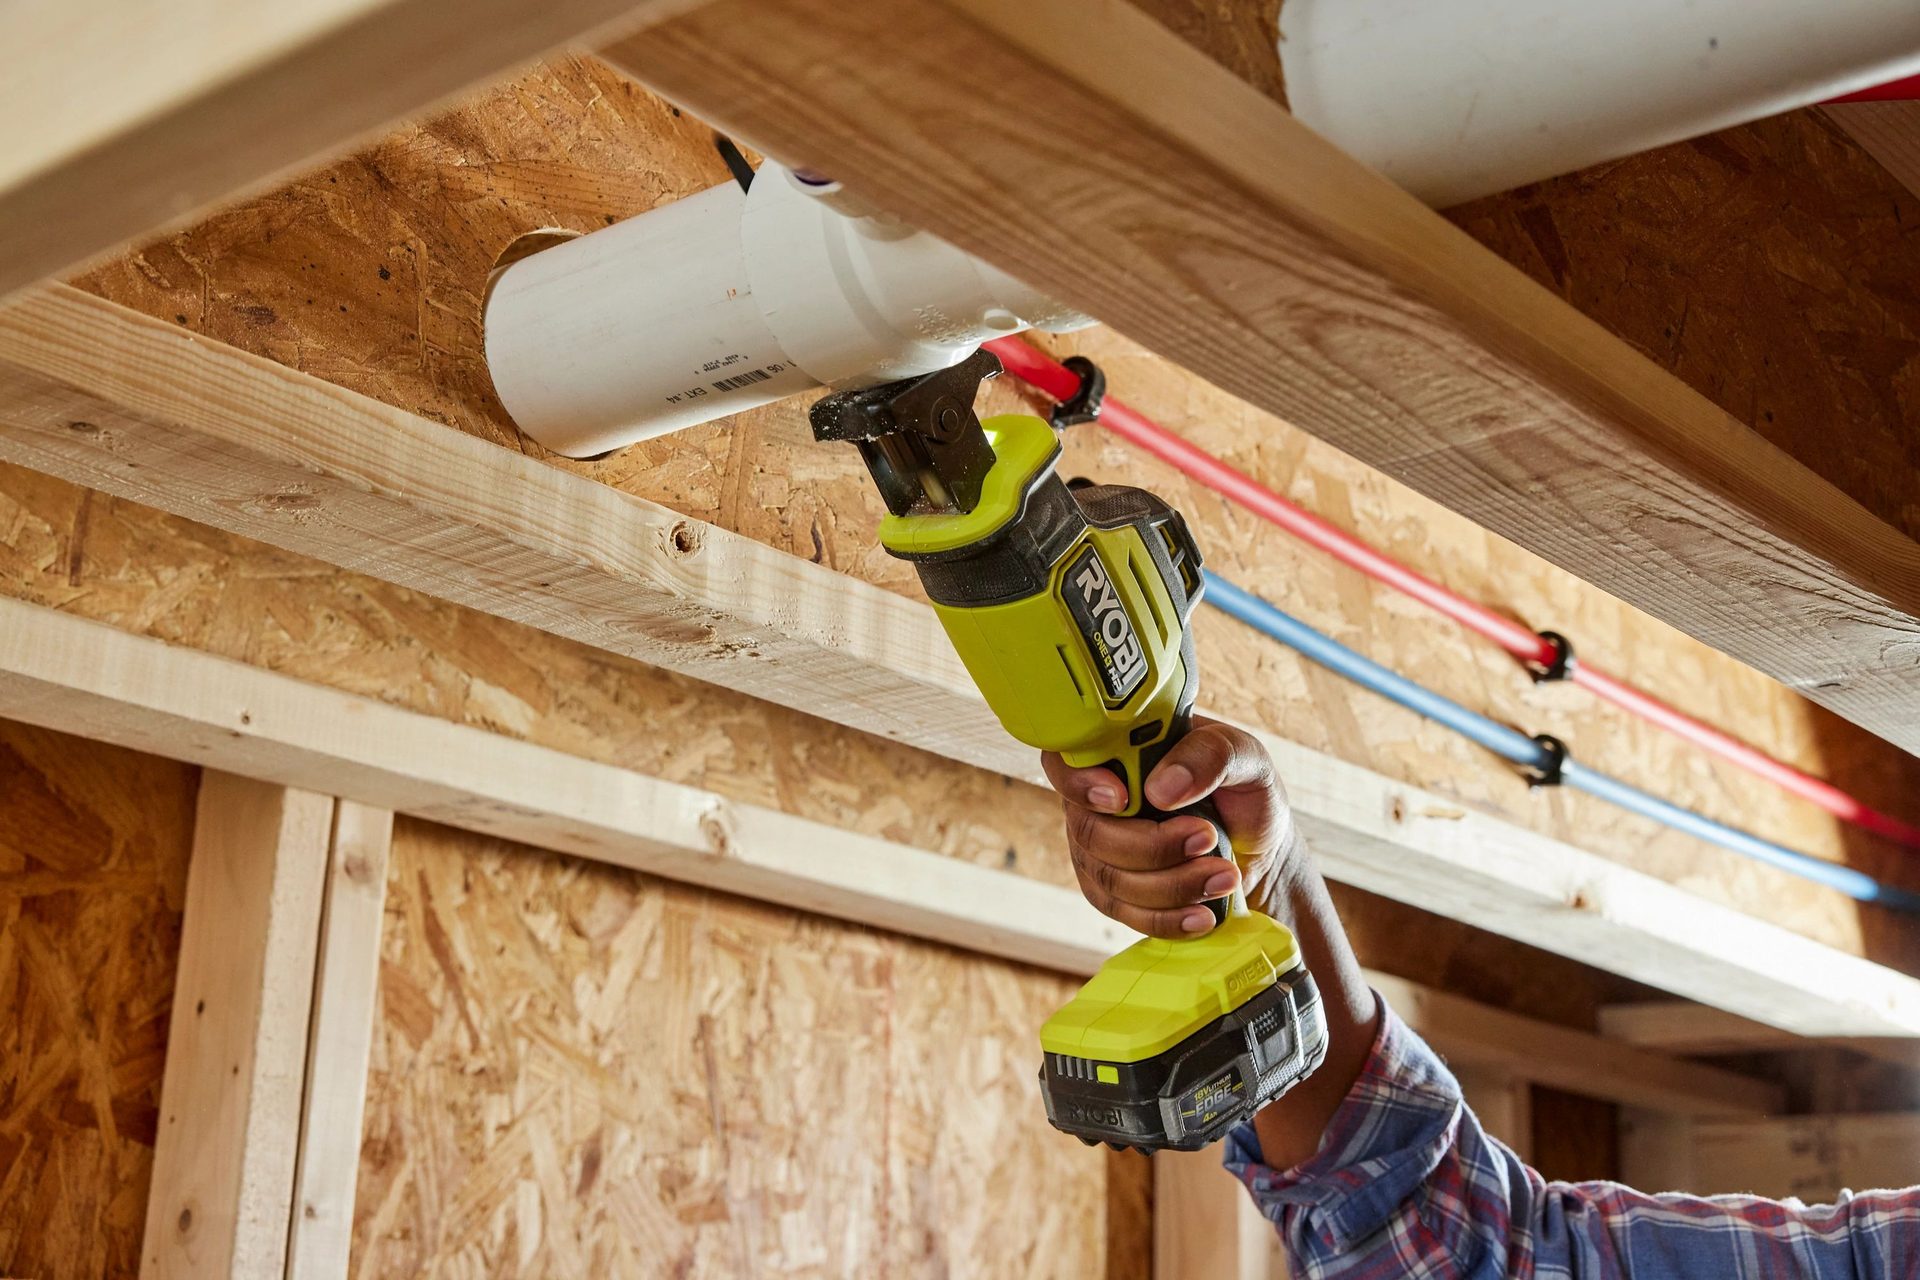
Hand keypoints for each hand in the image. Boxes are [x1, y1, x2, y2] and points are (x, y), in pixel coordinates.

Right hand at [1041, 718, 1298, 937]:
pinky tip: (1202, 914)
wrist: (1260, 849)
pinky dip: (1166, 918)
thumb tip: (1162, 788)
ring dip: (1170, 884)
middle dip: (1151, 845)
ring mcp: (1102, 851)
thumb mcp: (1245, 757)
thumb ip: (1210, 756)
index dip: (1079, 782)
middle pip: (1089, 831)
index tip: (1121, 799)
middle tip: (1206, 837)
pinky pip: (1125, 914)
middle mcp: (1099, 801)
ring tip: (1224, 875)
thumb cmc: (1245, 791)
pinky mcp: (1116, 894)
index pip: (1066, 759)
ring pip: (1109, 878)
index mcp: (1120, 752)